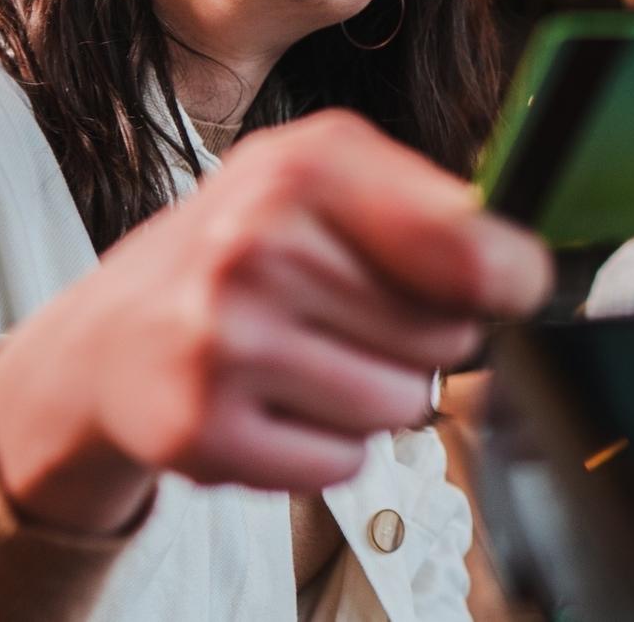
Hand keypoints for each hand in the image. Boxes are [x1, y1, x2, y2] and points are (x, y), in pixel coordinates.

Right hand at [0, 110, 552, 534]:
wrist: (111, 334)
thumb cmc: (239, 250)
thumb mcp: (320, 179)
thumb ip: (429, 206)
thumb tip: (522, 270)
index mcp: (303, 169)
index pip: (469, 247)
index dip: (508, 279)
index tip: (501, 286)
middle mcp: (256, 246)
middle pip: (447, 340)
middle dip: (418, 339)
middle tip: (346, 317)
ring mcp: (223, 340)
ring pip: (402, 407)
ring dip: (372, 396)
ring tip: (305, 358)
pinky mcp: (201, 427)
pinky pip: (344, 463)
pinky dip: (325, 446)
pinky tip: (274, 403)